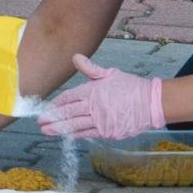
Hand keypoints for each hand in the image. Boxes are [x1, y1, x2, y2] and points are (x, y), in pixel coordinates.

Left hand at [38, 54, 164, 139]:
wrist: (151, 103)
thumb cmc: (130, 86)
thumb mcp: (110, 74)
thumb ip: (90, 69)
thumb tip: (75, 57)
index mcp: (93, 91)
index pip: (69, 98)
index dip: (56, 104)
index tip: (46, 108)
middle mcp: (94, 107)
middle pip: (69, 113)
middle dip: (52, 118)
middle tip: (40, 123)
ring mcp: (101, 121)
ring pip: (76, 126)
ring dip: (60, 129)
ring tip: (47, 131)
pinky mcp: (108, 132)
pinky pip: (88, 134)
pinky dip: (76, 135)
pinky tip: (67, 136)